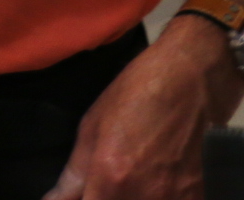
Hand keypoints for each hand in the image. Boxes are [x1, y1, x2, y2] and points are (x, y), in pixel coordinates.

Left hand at [45, 16, 242, 199]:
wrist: (191, 83)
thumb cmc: (135, 97)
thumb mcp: (91, 129)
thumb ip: (74, 174)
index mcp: (110, 179)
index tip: (81, 193)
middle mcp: (144, 197)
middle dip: (103, 196)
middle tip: (105, 180)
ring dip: (129, 196)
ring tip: (131, 174)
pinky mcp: (198, 197)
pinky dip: (157, 196)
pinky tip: (153, 179)